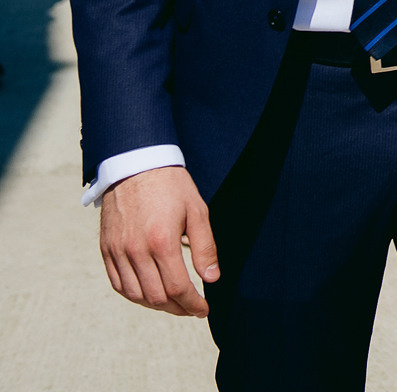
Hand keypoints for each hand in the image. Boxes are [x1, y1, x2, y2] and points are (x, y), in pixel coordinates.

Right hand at [99, 167, 216, 316]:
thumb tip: (211, 279)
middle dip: (177, 308)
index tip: (204, 310)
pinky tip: (149, 293)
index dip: (193, 304)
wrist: (135, 165)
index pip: (178, 288)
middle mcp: (136, 251)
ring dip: (156, 305)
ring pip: (135, 295)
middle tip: (192, 308)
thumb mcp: (198, 212)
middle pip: (156, 297)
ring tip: (174, 303)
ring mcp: (117, 252)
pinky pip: (118, 284)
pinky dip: (135, 295)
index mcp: (162, 242)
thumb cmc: (172, 187)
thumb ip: (205, 248)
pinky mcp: (106, 250)